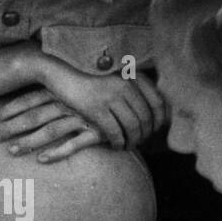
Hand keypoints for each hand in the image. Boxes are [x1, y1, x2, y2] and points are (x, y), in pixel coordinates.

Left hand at [0, 89, 104, 162]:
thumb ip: (59, 95)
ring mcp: (83, 117)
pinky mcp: (97, 131)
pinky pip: (74, 144)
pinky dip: (57, 152)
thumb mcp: (79, 91)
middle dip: (11, 126)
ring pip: (50, 130)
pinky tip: (41, 160)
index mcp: (63, 91)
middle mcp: (70, 103)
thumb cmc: (103, 95)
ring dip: (29, 141)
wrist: (137, 98)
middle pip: (35, 115)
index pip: (31, 99)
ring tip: (11, 151)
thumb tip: (38, 102)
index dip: (11, 108)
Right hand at [38, 63, 167, 150]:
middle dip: (145, 134)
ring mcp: (110, 96)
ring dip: (133, 140)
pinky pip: (114, 131)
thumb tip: (150, 109)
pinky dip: (118, 142)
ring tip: (129, 145)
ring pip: (132, 126)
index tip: (155, 130)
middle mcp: (125, 85)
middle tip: (140, 141)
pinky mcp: (96, 108)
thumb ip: (132, 88)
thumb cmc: (89, 78)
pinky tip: (116, 146)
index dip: (159, 120)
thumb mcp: (115, 77)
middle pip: (146, 117)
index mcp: (132, 76)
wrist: (62, 74)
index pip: (158, 102)